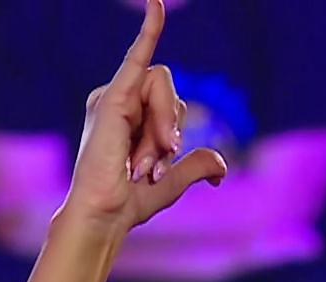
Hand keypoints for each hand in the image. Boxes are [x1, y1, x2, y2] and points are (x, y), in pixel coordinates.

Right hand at [58, 0, 227, 238]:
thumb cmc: (130, 202)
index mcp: (132, 116)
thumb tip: (220, 168)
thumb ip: (195, 165)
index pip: (169, 105)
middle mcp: (120, 102)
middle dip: (169, 132)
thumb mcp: (173, 182)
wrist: (104, 217)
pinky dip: (150, 29)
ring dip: (160, 130)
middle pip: (169, 94)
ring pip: (162, 89)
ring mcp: (113, 98)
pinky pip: (138, 55)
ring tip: (141, 163)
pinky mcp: (112, 99)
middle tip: (152, 168)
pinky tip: (157, 3)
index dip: (172, 127)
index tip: (155, 169)